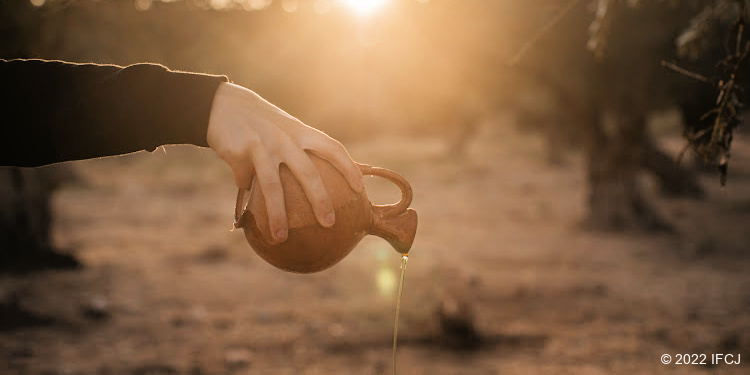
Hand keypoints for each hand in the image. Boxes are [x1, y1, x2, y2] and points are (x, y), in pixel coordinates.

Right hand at [207, 82, 363, 242]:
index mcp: (301, 133)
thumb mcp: (285, 131)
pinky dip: (246, 192)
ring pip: (273, 186)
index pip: (333, 149)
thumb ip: (300, 153)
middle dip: (320, 200)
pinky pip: (245, 182)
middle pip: (308, 173)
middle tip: (329, 223)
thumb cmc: (262, 126)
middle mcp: (286, 139)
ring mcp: (263, 146)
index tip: (360, 188)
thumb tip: (318, 190)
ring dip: (277, 214)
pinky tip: (245, 206)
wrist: (224, 105)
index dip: (348, 168)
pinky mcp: (241, 152)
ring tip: (281, 237)